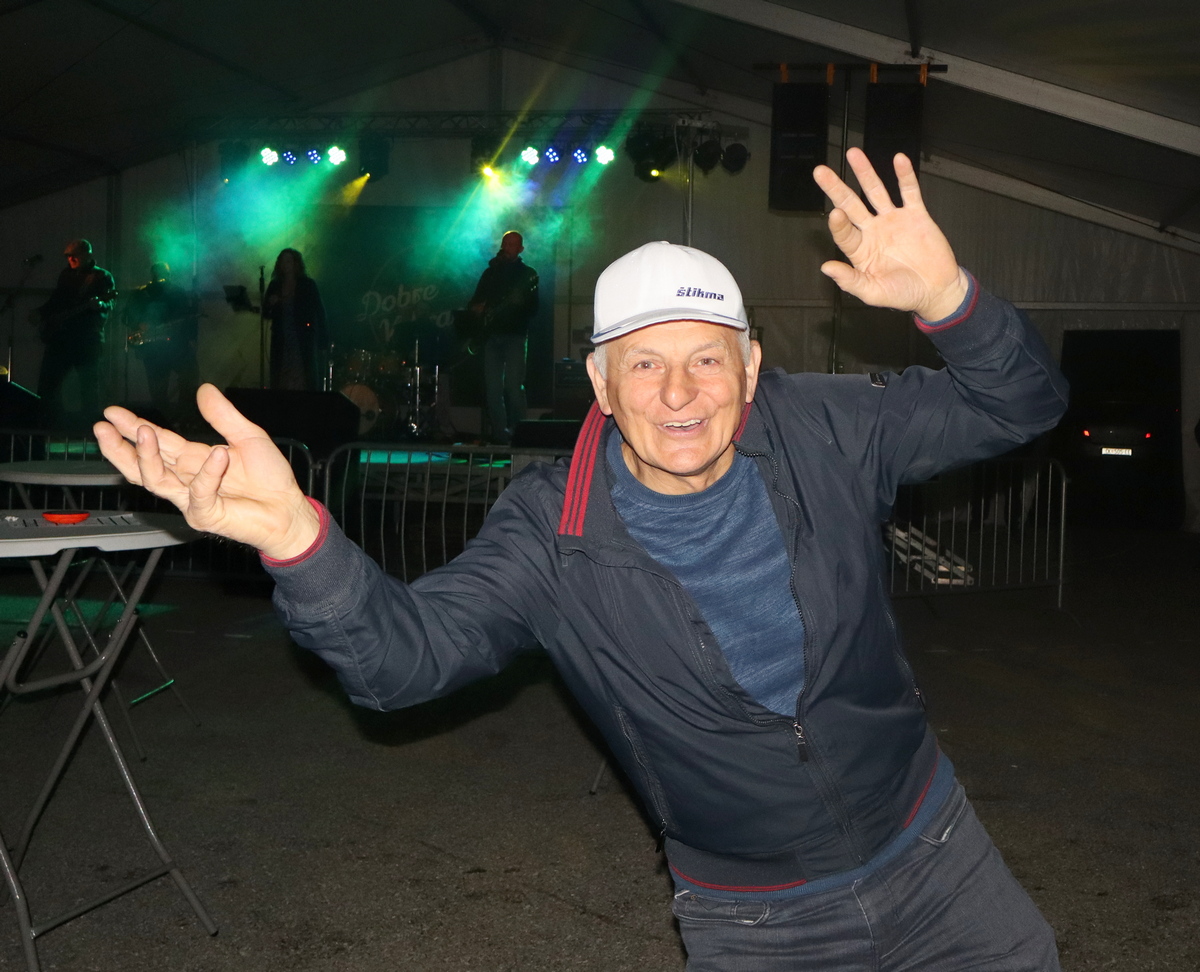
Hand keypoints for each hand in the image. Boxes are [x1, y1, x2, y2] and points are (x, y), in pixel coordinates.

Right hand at [94, 383, 320, 559]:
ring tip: (144, 431)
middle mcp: (187, 480)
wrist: (290, 509)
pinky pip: (199, 494)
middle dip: (121, 447)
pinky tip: (217, 454)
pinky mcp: (207, 515)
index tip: (111, 412)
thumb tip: (204, 389)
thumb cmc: (270, 479)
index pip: (157, 442)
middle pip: (143, 464)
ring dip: (147, 456)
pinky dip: (208, 474)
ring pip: (156, 481)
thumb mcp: (247, 437)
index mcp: (193, 460)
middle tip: (102, 427)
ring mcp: (193, 500)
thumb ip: (223, 416)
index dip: (133, 427)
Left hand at [813, 148, 966, 321]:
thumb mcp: (873, 293)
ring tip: (853, 155)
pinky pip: (909, 191)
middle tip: (820, 172)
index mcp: (861, 250)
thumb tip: (826, 268)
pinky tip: (898, 160)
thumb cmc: (903, 294)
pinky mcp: (915, 214)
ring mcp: (893, 220)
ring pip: (875, 191)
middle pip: (851, 205)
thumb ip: (850, 280)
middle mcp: (873, 231)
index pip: (844, 232)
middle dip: (836, 188)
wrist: (936, 290)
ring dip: (865, 173)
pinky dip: (904, 176)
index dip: (838, 223)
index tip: (834, 213)